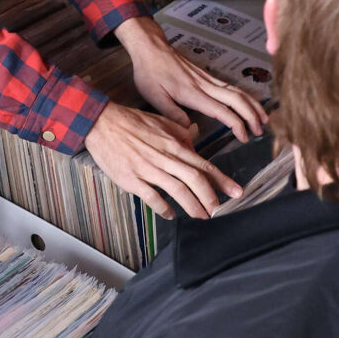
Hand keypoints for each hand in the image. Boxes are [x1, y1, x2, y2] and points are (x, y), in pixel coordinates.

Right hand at [84, 103, 228, 219]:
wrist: (102, 123)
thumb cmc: (131, 121)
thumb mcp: (161, 121)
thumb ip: (181, 132)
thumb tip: (196, 137)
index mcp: (174, 144)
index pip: (203, 164)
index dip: (222, 180)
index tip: (236, 191)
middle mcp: (165, 157)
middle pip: (195, 179)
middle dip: (210, 197)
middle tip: (219, 210)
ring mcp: (148, 169)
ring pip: (178, 190)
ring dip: (192, 206)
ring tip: (201, 216)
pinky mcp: (132, 178)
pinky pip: (152, 197)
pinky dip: (164, 208)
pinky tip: (171, 214)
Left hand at [116, 16, 266, 142]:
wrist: (150, 47)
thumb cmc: (150, 72)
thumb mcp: (154, 95)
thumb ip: (172, 113)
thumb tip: (190, 130)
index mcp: (193, 93)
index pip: (222, 111)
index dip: (237, 124)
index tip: (244, 138)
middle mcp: (205, 85)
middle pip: (236, 99)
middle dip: (252, 116)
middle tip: (260, 132)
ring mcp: (207, 79)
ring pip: (237, 91)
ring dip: (252, 105)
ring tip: (263, 119)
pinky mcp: (206, 75)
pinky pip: (230, 86)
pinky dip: (244, 96)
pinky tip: (248, 103)